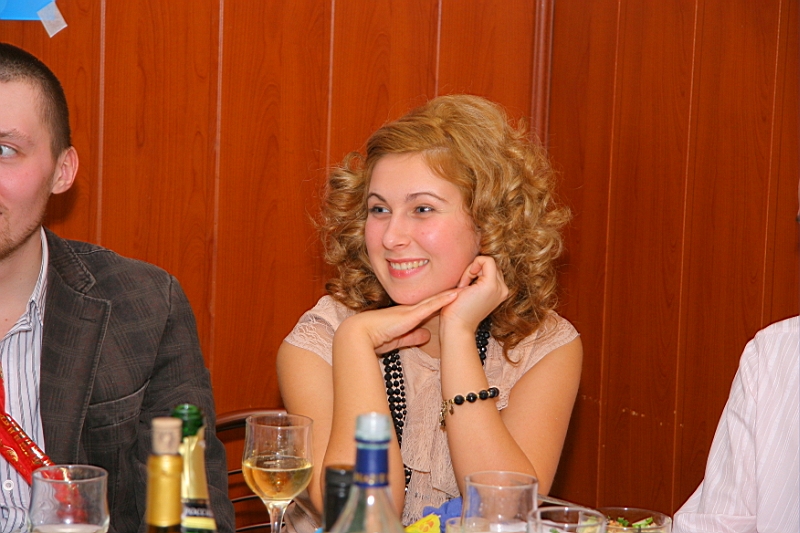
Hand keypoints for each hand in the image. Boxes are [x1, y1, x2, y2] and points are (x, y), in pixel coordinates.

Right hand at [337, 289, 459, 353]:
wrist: (359, 335)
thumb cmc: (374, 339)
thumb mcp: (399, 339)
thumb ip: (412, 337)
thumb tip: (427, 336)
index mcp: (407, 316)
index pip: (428, 307)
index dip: (441, 301)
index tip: (456, 296)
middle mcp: (410, 310)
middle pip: (434, 300)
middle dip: (449, 293)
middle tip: (466, 285)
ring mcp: (410, 311)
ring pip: (435, 300)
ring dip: (451, 293)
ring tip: (467, 285)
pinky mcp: (410, 315)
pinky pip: (430, 306)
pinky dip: (443, 300)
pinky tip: (455, 294)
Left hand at [441, 255, 508, 330]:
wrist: (456, 326)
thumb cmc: (458, 310)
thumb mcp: (472, 291)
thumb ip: (479, 278)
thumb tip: (475, 261)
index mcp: (499, 291)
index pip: (491, 268)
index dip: (476, 271)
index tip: (464, 285)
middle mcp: (503, 289)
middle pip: (490, 264)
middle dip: (474, 269)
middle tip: (462, 286)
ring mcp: (499, 288)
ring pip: (488, 261)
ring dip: (472, 269)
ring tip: (463, 287)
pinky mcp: (491, 285)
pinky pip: (486, 260)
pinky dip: (472, 267)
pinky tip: (464, 283)